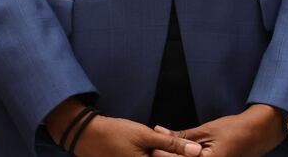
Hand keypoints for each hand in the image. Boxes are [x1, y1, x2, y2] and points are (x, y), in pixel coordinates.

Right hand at [43, 105, 198, 156]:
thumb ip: (172, 144)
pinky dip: (157, 154)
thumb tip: (197, 151)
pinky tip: (160, 150)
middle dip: (178, 155)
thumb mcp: (146, 135)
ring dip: (168, 154)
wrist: (88, 135)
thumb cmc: (116, 133)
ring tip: (180, 149)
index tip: (199, 151)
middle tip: (191, 149)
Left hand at [158, 105, 284, 156]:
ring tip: (167, 148)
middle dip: (164, 155)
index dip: (158, 151)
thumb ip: (181, 135)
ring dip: (174, 156)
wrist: (257, 135)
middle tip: (155, 145)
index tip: (151, 141)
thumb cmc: (234, 130)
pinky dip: (184, 156)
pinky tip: (180, 152)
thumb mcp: (206, 130)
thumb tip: (157, 131)